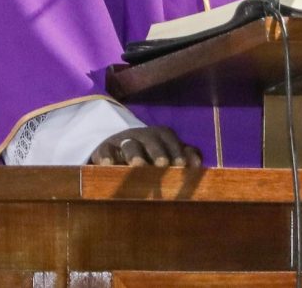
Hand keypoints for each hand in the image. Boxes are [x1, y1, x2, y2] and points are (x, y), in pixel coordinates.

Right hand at [88, 125, 202, 167]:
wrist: (115, 151)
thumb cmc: (148, 159)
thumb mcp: (167, 156)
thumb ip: (185, 158)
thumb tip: (197, 164)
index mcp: (159, 136)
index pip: (170, 138)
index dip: (177, 150)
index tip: (183, 165)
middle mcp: (141, 135)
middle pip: (151, 139)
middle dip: (158, 151)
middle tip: (163, 164)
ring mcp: (122, 141)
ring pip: (129, 144)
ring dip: (135, 154)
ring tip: (139, 165)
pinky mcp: (103, 150)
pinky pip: (105, 151)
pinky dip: (106, 157)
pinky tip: (108, 165)